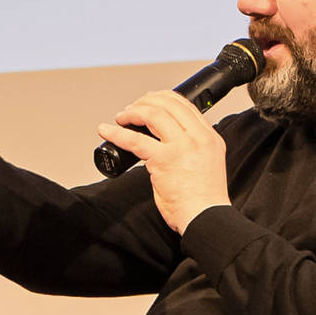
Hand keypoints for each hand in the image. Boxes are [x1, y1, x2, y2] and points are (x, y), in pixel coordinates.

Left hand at [94, 90, 229, 232]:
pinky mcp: (165, 159)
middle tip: (131, 108)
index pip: (186, 106)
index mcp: (209, 137)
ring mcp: (182, 147)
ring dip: (132, 113)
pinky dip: (117, 133)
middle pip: (169, 105)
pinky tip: (107, 130)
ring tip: (120, 117)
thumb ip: (188, 149)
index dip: (163, 98)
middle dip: (145, 102)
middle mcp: (198, 138)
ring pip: (153, 115)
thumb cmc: (202, 199)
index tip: (148, 100)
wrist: (206, 216)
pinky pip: (135, 140)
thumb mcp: (205, 164)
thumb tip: (163, 145)